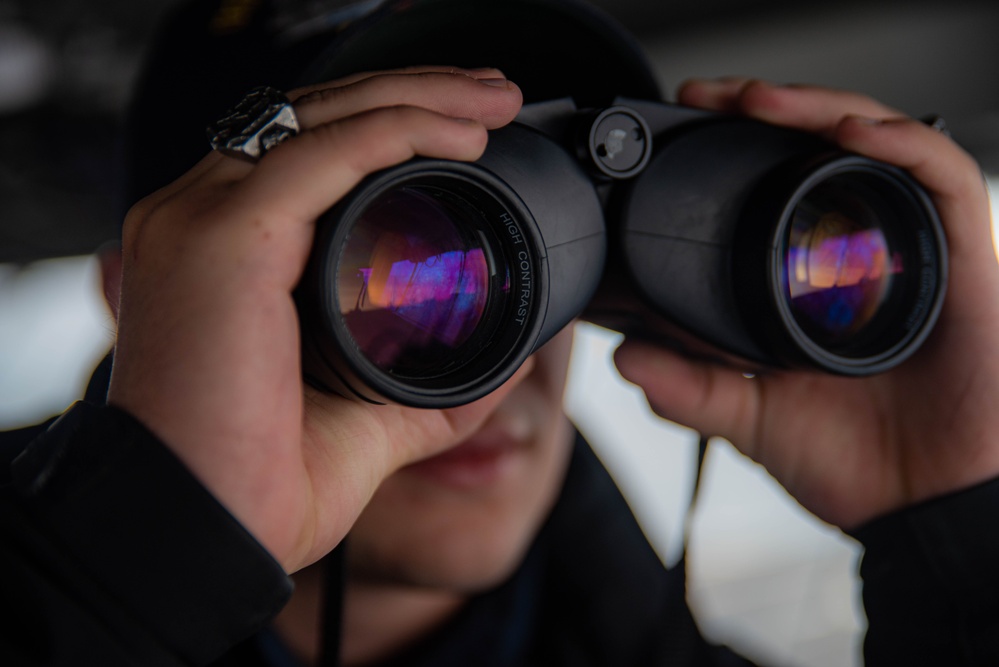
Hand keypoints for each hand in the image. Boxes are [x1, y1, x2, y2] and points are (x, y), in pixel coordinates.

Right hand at [107, 67, 524, 571]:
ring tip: (495, 100)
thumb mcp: (369, 417)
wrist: (203, 534)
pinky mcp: (221, 237)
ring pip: (324, 120)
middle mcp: (198, 217)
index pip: (306, 153)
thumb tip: (507, 357)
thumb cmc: (259, 482)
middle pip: (317, 120)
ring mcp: (202, 219)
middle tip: (496, 94)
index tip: (467, 128)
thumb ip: (433, 386)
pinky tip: (460, 134)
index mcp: (219, 249)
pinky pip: (325, 155)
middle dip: (415, 94)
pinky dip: (398, 130)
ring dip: (418, 97)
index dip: (387, 125)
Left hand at [614, 78, 998, 528]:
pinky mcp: (962, 261)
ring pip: (877, 146)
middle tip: (710, 95)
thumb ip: (691, 391)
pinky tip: (852, 132)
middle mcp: (865, 253)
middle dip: (768, 110)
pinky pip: (942, 182)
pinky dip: (901, 146)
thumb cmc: (851, 462)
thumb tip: (626, 359)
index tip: (683, 130)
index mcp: (814, 279)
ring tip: (761, 100)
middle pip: (823, 150)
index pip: (778, 187)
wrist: (919, 509)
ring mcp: (913, 251)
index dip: (736, 149)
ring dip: (819, 111)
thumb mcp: (750, 418)